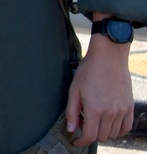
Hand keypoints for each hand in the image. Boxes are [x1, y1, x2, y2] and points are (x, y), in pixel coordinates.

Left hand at [66, 30, 133, 145]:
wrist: (108, 58)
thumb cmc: (88, 72)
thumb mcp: (74, 91)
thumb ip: (72, 112)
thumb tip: (71, 130)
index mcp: (95, 109)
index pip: (89, 136)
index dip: (80, 141)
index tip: (75, 140)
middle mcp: (110, 113)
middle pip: (101, 136)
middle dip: (90, 134)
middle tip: (83, 123)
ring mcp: (122, 110)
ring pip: (113, 134)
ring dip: (103, 132)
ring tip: (95, 119)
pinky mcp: (130, 107)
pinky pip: (126, 127)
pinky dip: (118, 130)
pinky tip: (109, 123)